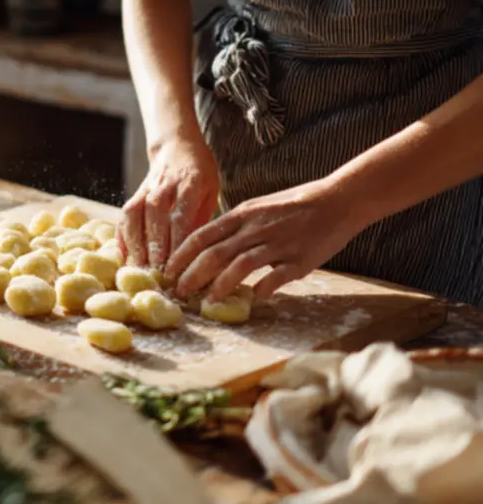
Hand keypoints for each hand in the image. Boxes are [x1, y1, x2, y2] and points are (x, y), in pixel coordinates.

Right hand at [118, 134, 219, 270]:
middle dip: (154, 244)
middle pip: (154, 214)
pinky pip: (124, 214)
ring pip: (135, 213)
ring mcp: (147, 187)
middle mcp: (166, 184)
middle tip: (156, 270)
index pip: (181, 213)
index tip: (176, 262)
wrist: (177, 146)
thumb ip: (202, 218)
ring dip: (134, 241)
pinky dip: (122, 235)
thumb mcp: (211, 192)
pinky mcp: (135, 192)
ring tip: (138, 266)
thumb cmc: (200, 174)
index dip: (176, 239)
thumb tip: (197, 253)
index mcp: (191, 182)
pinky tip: (124, 256)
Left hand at [165, 177, 366, 301]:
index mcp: (242, 214)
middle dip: (191, 276)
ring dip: (219, 287)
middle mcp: (255, 229)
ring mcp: (277, 244)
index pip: (201, 236)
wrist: (337, 200)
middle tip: (179, 293)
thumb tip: (208, 246)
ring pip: (239, 266)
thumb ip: (234, 227)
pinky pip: (276, 278)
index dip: (181, 256)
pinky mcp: (300, 260)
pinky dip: (261, 290)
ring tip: (207, 302)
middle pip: (214, 254)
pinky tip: (252, 300)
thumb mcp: (257, 208)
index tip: (167, 272)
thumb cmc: (295, 205)